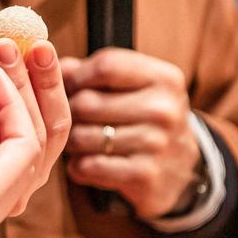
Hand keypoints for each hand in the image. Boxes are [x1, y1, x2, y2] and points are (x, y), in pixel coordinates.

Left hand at [60, 49, 201, 219]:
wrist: (182, 170)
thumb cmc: (147, 120)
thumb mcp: (136, 88)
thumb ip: (96, 71)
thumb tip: (55, 62)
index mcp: (164, 79)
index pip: (105, 66)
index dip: (76, 76)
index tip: (68, 87)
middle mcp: (164, 109)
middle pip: (87, 102)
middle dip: (69, 113)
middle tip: (71, 120)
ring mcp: (156, 144)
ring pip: (82, 137)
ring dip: (71, 143)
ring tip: (80, 142)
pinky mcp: (144, 175)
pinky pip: (87, 166)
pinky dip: (78, 167)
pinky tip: (88, 163)